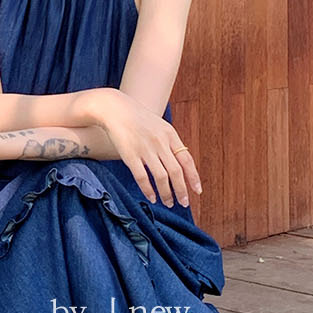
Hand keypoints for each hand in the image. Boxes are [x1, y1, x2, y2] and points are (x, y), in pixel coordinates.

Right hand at [94, 89, 201, 206]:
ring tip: (168, 202)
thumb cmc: (138, 119)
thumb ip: (170, 143)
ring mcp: (145, 149)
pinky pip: (142, 177)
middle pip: (176, 172)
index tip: (197, 191)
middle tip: (183, 203)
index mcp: (170, 135)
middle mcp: (160, 142)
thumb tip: (181, 164)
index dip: (193, 177)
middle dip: (182, 191)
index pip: (187, 160)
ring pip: (161, 177)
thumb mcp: (160, 126)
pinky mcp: (130, 155)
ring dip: (166, 193)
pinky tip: (151, 197)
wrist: (115, 110)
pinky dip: (149, 190)